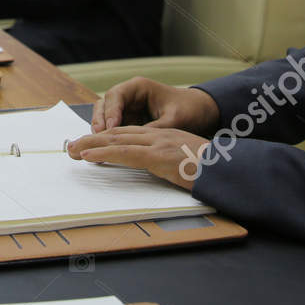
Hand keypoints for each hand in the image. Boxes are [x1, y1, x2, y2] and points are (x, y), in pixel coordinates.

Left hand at [66, 126, 211, 189]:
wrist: (232, 169)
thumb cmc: (215, 170)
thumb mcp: (189, 161)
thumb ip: (172, 162)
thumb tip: (162, 170)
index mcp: (166, 135)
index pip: (129, 134)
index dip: (107, 138)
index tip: (89, 144)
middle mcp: (160, 135)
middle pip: (118, 134)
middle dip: (92, 140)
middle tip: (71, 146)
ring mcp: (159, 144)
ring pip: (117, 141)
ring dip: (91, 146)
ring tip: (72, 150)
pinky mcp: (160, 156)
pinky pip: (126, 153)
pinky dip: (104, 154)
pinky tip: (89, 156)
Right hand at [93, 77, 220, 134]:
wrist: (201, 112)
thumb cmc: (190, 110)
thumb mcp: (175, 119)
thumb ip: (155, 128)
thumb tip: (138, 141)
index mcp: (139, 87)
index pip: (116, 96)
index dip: (110, 112)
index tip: (110, 128)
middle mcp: (129, 96)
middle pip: (105, 105)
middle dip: (100, 121)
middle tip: (98, 137)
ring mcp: (128, 108)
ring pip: (105, 116)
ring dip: (101, 130)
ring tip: (99, 145)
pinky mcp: (130, 121)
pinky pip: (114, 128)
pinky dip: (109, 137)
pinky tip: (107, 149)